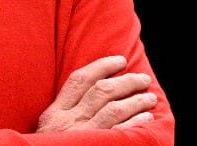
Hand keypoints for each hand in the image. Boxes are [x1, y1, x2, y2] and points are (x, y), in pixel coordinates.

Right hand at [36, 55, 156, 131]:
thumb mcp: (47, 128)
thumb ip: (63, 112)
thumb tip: (90, 92)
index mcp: (56, 112)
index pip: (80, 80)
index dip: (102, 66)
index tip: (120, 61)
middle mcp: (69, 121)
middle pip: (101, 91)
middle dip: (126, 81)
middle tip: (142, 79)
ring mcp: (84, 135)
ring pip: (114, 109)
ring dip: (135, 100)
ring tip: (149, 97)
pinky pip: (120, 132)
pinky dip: (135, 122)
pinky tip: (146, 118)